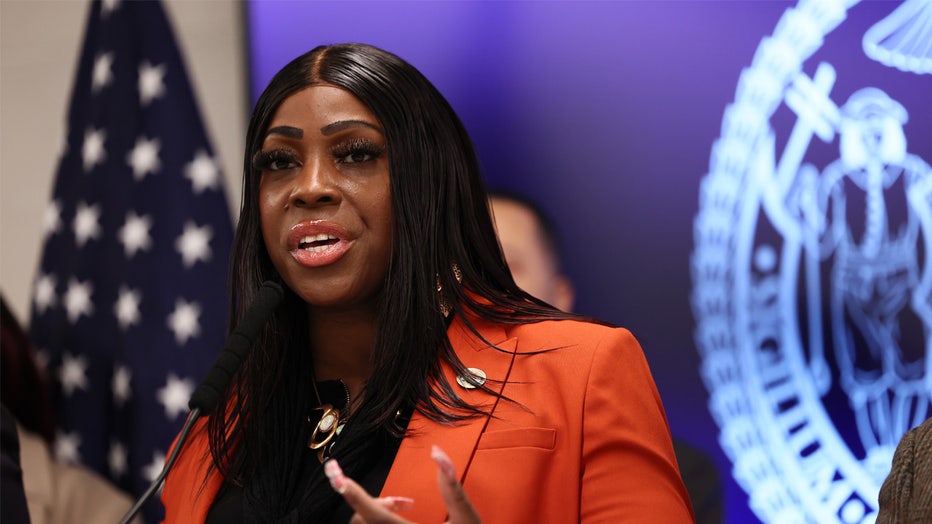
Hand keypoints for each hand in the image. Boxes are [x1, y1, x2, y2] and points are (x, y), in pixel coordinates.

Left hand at [324, 445, 480, 523]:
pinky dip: (377, 521)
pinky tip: (399, 518)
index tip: (334, 471)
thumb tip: (436, 452)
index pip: (371, 513)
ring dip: (376, 511)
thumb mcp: (466, 518)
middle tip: (404, 501)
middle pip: (362, 519)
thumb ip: (451, 485)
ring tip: (403, 509)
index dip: (350, 490)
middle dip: (375, 501)